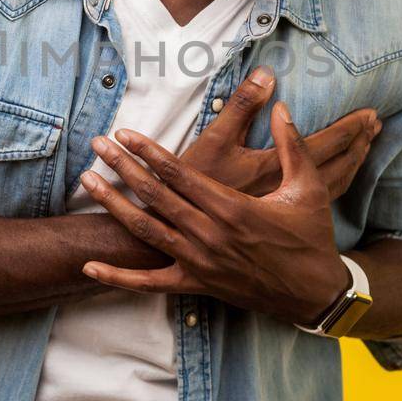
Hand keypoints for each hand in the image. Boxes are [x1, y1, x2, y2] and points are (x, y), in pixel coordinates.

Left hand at [80, 100, 352, 327]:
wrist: (313, 293)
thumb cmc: (311, 237)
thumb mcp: (308, 188)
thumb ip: (292, 146)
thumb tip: (281, 107)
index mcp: (232, 207)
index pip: (179, 174)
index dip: (148, 152)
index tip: (124, 133)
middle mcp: (209, 233)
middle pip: (155, 196)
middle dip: (123, 168)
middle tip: (96, 145)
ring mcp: (199, 262)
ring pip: (147, 231)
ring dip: (115, 206)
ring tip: (88, 181)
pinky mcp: (197, 285)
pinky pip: (150, 283)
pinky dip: (118, 277)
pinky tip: (89, 267)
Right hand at [180, 65, 381, 199]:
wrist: (180, 233)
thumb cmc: (195, 184)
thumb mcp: (213, 140)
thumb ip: (241, 107)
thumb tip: (268, 75)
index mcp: (277, 169)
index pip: (326, 144)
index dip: (351, 128)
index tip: (371, 113)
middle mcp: (288, 192)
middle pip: (338, 166)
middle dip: (359, 142)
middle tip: (376, 124)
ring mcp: (285, 208)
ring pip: (333, 185)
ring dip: (353, 162)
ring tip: (366, 145)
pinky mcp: (280, 219)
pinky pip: (323, 200)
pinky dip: (338, 181)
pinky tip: (339, 176)